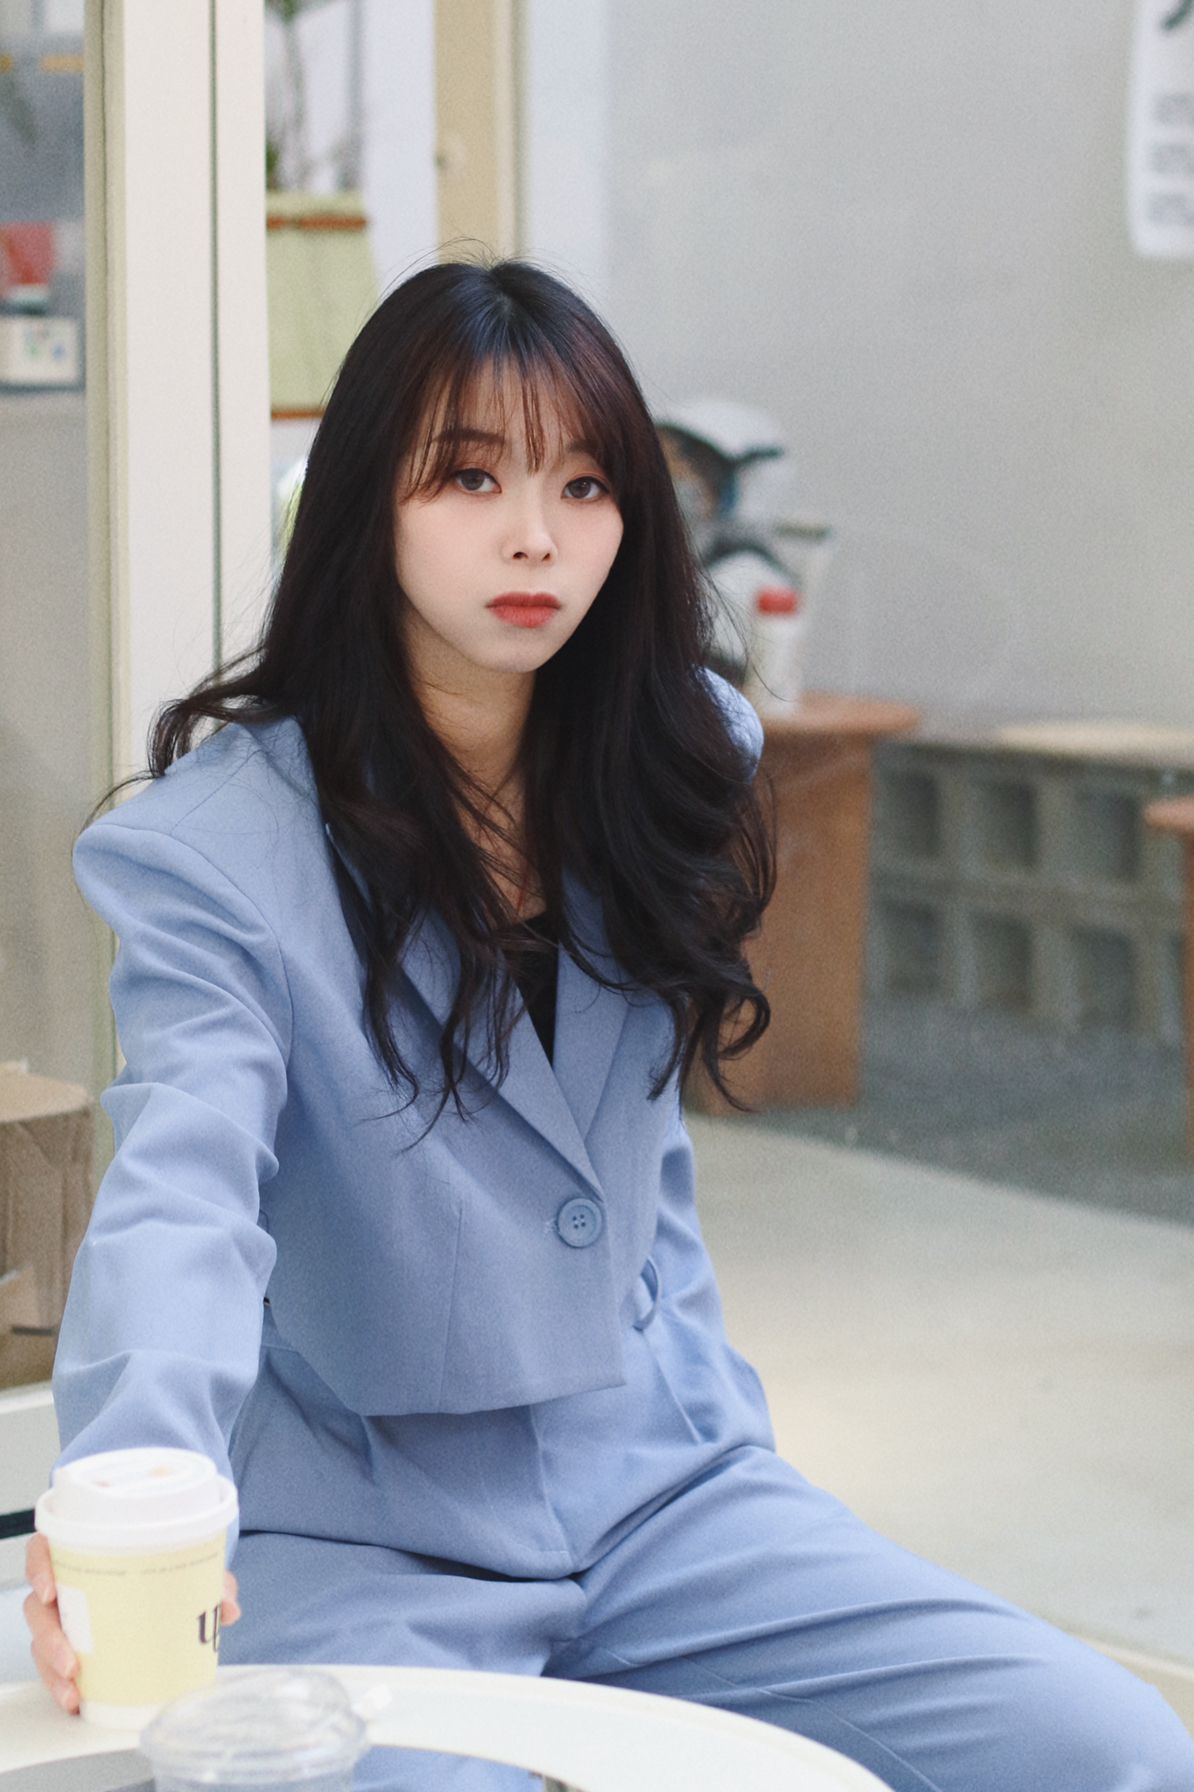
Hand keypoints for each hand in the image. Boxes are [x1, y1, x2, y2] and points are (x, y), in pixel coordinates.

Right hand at [24, 1531, 240, 1712]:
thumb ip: (209, 1580)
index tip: (50, 1589)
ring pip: (41, 1640)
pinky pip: (52, 1664)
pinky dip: (60, 1683)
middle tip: (70, 1660)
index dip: (39, 1567)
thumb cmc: (158, 1561)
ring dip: (52, 1667)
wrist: (160, 1573)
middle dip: (49, 1637)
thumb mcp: (184, 1563)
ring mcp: (63, 1615)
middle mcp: (66, 1582)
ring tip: (73, 1686)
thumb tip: (230, 1607)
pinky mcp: (67, 1643)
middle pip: (39, 1607)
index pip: (44, 1550)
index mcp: (82, 1549)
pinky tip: (75, 1698)